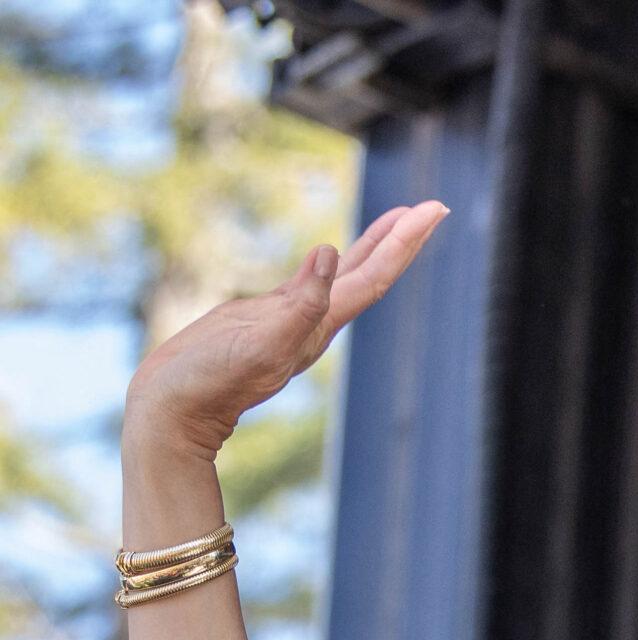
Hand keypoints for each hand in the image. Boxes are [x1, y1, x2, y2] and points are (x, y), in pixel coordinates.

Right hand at [123, 200, 450, 461]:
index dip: (404, 242)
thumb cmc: (213, 378)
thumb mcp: (261, 340)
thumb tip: (330, 253)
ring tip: (399, 220)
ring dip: (375, 248)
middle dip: (403, 240)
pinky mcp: (266, 318)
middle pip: (371, 274)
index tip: (434, 209)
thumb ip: (300, 303)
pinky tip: (331, 253)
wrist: (176, 408)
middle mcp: (315, 323)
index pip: (374, 277)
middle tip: (435, 207)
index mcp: (319, 325)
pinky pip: (311, 284)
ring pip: (345, 277)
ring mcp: (292, 321)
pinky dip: (330, 263)